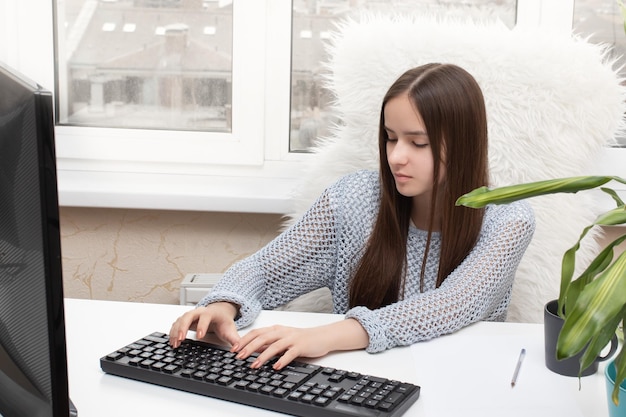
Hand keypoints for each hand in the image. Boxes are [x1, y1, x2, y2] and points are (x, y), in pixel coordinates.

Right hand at [169, 302, 240, 347]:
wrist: (219, 312)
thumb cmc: (223, 321)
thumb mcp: (230, 329)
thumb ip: (235, 340)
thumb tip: (237, 349)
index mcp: (211, 313)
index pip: (205, 317)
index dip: (202, 325)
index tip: (199, 336)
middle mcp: (199, 312)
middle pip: (188, 316)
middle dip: (183, 327)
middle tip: (181, 339)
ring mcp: (191, 315)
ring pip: (180, 319)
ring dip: (176, 331)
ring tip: (175, 343)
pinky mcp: (185, 319)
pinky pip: (176, 323)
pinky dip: (173, 332)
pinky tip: (172, 341)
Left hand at [232, 319, 368, 369]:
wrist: (321, 337)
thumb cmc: (301, 338)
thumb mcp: (282, 338)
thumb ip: (268, 342)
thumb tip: (251, 349)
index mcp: (276, 329)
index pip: (256, 332)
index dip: (244, 340)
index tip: (234, 349)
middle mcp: (282, 332)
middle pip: (262, 338)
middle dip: (249, 347)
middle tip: (239, 357)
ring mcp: (291, 339)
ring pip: (274, 346)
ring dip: (263, 356)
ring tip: (254, 365)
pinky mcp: (301, 346)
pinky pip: (290, 354)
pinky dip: (282, 360)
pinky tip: (276, 367)